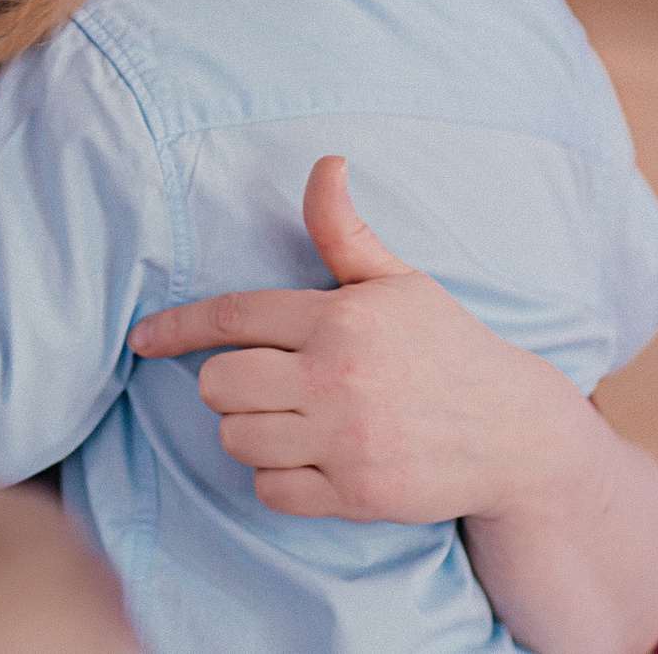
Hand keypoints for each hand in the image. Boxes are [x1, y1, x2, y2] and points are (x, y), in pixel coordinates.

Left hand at [127, 156, 592, 524]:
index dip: (177, 328)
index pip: (232, 317)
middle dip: (226, 382)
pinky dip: (277, 477)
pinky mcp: (357, 495)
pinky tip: (309, 456)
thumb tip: (325, 162)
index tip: (142, 338)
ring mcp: (347, 441)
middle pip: (219, 384)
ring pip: (236, 438)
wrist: (515, 434)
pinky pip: (270, 488)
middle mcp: (337, 378)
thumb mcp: (398, 280)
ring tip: (287, 418)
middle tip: (262, 380)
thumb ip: (343, 230)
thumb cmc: (445, 346)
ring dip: (248, 429)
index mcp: (339, 318)